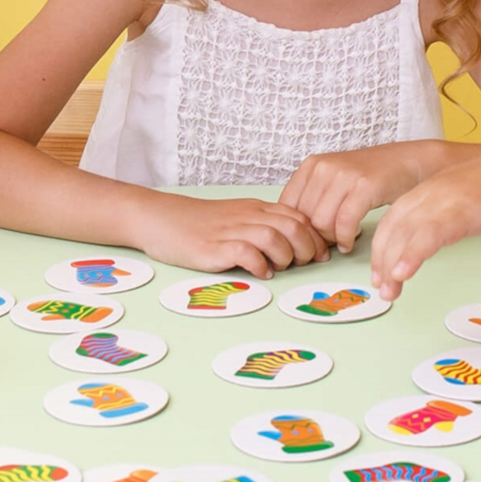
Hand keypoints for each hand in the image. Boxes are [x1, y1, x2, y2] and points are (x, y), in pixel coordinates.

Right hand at [139, 196, 328, 277]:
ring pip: (274, 237)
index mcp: (255, 208)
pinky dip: (259, 265)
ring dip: (285, 256)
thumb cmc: (199, 223)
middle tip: (303, 264)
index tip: (319, 254)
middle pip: (293, 225)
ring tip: (280, 268)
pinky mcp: (214, 247)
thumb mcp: (236, 217)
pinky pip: (246, 252)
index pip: (298, 216)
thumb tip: (292, 248)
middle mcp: (247, 216)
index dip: (315, 236)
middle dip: (307, 248)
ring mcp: (230, 231)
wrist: (160, 218)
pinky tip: (260, 273)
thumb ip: (262, 227)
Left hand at [280, 145, 430, 254]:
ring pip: (322, 223)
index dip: (296, 230)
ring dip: (331, 240)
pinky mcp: (364, 186)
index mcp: (311, 165)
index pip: (287, 207)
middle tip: (327, 247)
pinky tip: (350, 242)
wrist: (409, 162)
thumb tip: (296, 233)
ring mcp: (343, 175)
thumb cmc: (371, 176)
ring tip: (341, 241)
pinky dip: (345, 239)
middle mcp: (323, 167)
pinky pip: (344, 223)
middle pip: (304, 218)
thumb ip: (314, 199)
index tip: (308, 242)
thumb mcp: (334, 180)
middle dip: (315, 238)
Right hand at [371, 152, 480, 298]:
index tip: (401, 274)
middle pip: (407, 228)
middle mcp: (442, 195)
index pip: (435, 229)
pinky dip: (383, 239)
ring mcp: (428, 191)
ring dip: (382, 252)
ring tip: (381, 286)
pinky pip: (394, 215)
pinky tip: (382, 264)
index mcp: (468, 203)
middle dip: (391, 261)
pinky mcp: (421, 193)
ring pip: (394, 221)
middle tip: (388, 294)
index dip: (415, 251)